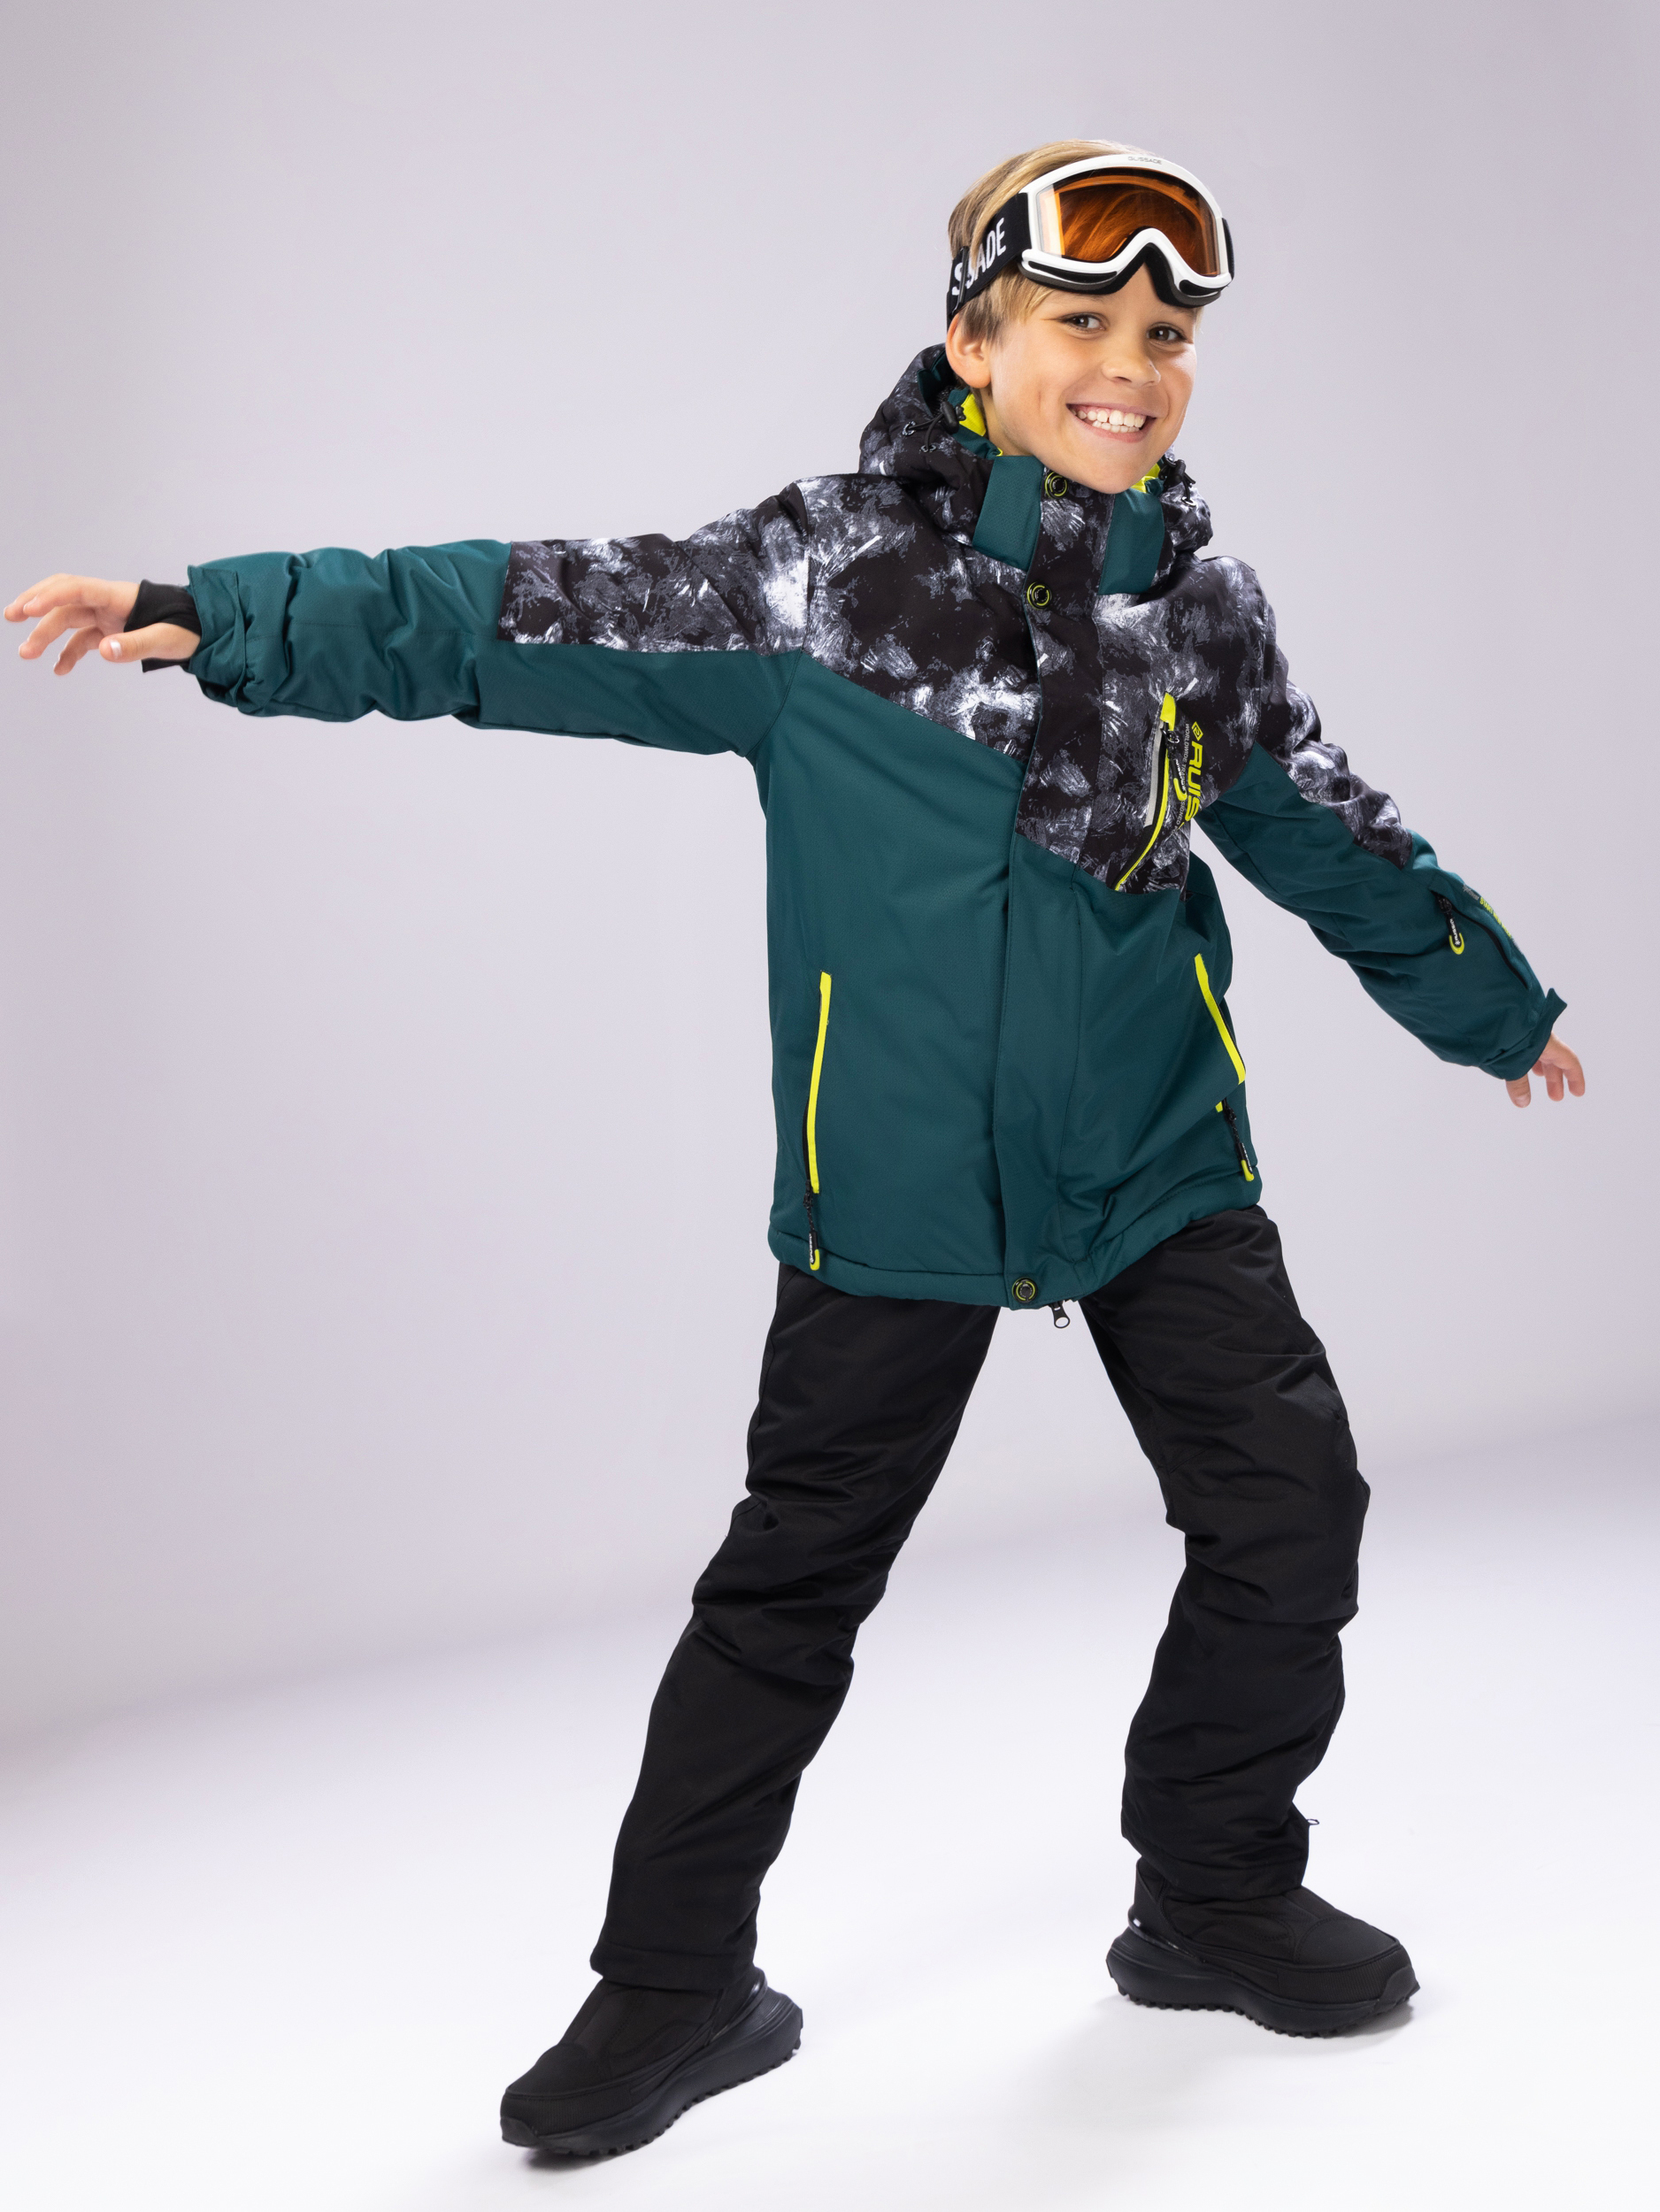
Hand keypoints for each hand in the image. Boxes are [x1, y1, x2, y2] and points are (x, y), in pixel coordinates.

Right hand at [5, 574, 198, 673]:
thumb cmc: (190, 630)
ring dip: (46, 635)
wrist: (206, 631)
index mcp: (119, 596)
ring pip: (67, 620)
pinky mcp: (109, 631)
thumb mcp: (167, 639)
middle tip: (12, 618)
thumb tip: (102, 650)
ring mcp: (106, 616)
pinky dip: (69, 653)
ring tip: (27, 654)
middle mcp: (107, 602)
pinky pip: (82, 640)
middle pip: (64, 602)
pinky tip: (59, 670)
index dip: (50, 596)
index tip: (28, 608)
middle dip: (36, 609)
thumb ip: (136, 644)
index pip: (76, 588)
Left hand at [1505, 1032, 1583, 1107]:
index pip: (1569, 1061)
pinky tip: (1520, 1063)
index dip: (1575, 1078)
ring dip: (1540, 1067)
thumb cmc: (1507, 1033)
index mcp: (1548, 1042)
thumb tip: (1523, 1103)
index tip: (1578, 1093)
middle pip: (1553, 1059)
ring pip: (1538, 1051)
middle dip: (1554, 1078)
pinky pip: (1525, 1046)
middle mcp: (1541, 1036)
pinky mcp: (1511, 1030)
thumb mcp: (1515, 1064)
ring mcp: (1527, 1032)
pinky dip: (1526, 1058)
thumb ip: (1518, 1084)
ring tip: (1538, 1076)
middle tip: (1555, 1097)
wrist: (1490, 1008)